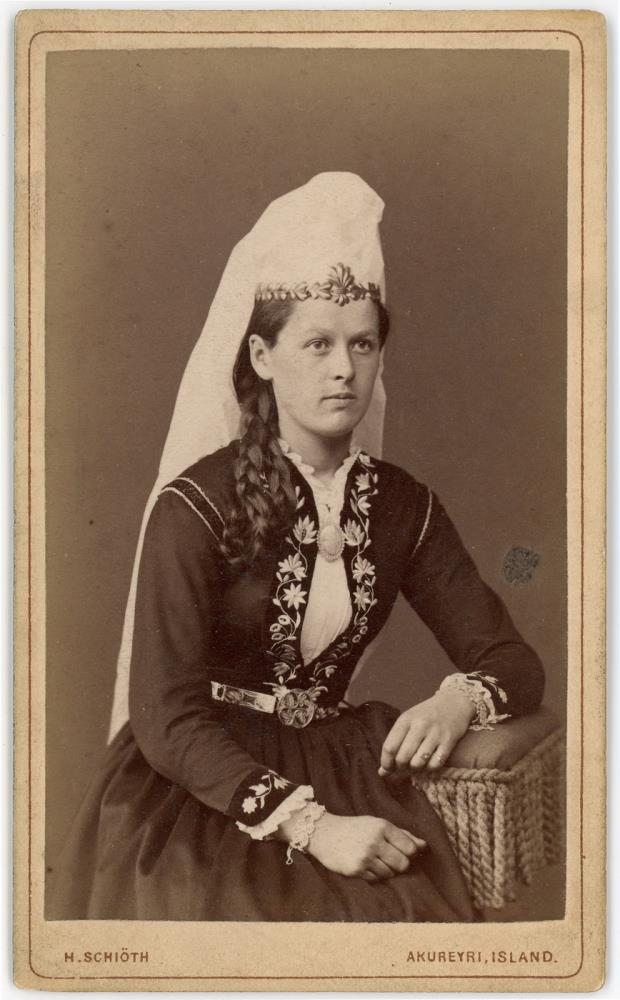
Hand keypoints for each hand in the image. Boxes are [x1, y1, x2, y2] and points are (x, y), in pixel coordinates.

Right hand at [304, 812, 425, 881]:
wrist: (323, 833)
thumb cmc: (355, 828)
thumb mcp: (377, 824)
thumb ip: (402, 834)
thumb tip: (424, 846)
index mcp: (383, 826)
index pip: (410, 848)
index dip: (408, 853)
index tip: (400, 851)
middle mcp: (375, 840)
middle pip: (403, 864)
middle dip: (398, 864)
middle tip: (386, 858)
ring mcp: (365, 855)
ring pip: (389, 873)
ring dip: (384, 870)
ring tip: (372, 860)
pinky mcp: (356, 869)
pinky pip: (375, 879)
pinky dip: (372, 875)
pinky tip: (363, 865)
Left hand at [378, 689, 475, 776]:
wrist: (454, 702)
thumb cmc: (427, 714)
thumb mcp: (408, 722)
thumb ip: (395, 744)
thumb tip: (382, 772)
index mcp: (406, 719)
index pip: (389, 747)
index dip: (386, 763)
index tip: (387, 769)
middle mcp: (419, 725)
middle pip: (402, 758)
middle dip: (400, 768)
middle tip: (403, 766)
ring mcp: (435, 733)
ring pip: (418, 763)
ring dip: (415, 769)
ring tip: (416, 764)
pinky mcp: (449, 741)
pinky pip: (435, 764)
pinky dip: (430, 768)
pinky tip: (429, 763)